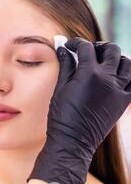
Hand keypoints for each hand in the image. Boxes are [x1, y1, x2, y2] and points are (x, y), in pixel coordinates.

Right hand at [29, 37, 130, 183]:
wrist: (73, 140)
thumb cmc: (62, 115)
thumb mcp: (60, 87)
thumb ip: (66, 65)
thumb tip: (63, 49)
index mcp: (89, 73)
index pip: (86, 48)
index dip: (76, 43)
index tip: (69, 46)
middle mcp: (108, 78)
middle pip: (110, 50)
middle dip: (98, 47)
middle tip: (88, 51)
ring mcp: (119, 89)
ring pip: (126, 62)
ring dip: (115, 58)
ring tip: (103, 62)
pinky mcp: (124, 100)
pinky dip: (126, 74)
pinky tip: (115, 76)